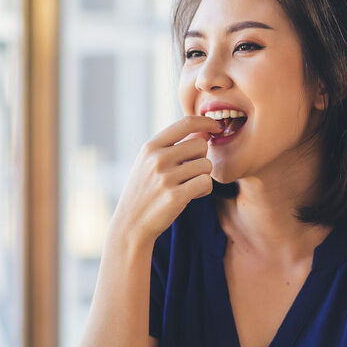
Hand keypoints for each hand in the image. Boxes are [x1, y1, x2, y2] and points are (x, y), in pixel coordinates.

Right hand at [110, 116, 221, 245]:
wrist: (130, 224)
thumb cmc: (145, 191)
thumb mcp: (148, 163)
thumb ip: (172, 147)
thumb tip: (204, 131)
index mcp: (150, 147)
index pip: (186, 123)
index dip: (206, 122)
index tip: (216, 126)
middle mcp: (157, 159)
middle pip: (201, 145)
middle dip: (201, 158)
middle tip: (190, 173)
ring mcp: (165, 177)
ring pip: (206, 165)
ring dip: (203, 176)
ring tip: (187, 186)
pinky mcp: (175, 196)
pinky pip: (206, 183)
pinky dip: (204, 190)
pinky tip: (191, 195)